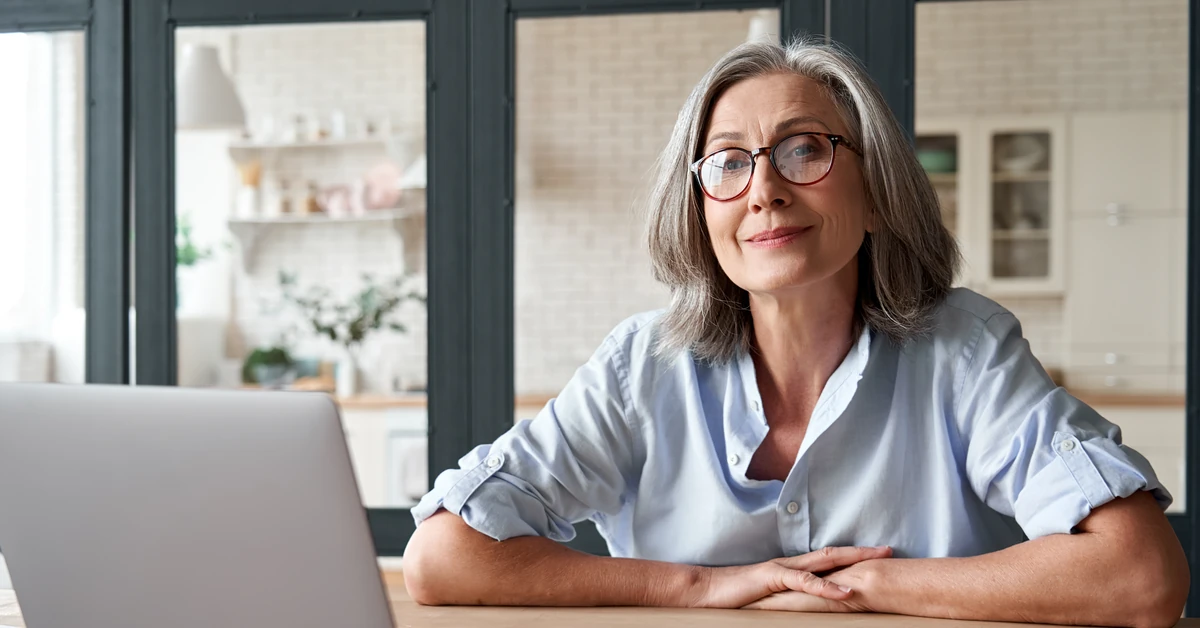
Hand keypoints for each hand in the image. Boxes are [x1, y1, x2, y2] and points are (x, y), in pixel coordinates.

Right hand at [688, 546, 891, 608]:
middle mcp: (791, 564)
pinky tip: (845, 590)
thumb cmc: (735, 596)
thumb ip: (789, 597)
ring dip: (852, 562)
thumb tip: (808, 605)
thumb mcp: (769, 598)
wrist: (707, 590)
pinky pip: (804, 582)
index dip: (853, 557)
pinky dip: (827, 586)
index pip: (828, 559)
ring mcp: (782, 569)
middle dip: (862, 553)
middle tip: (889, 552)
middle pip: (833, 554)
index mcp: (791, 569)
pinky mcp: (772, 578)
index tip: (876, 557)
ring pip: (824, 562)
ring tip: (876, 564)